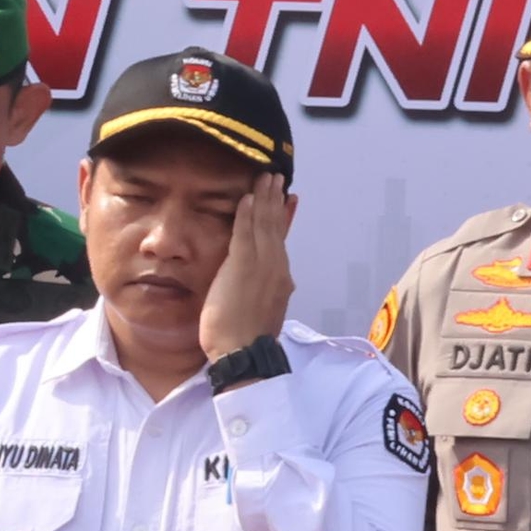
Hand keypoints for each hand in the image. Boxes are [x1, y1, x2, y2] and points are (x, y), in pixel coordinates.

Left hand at [200, 177, 296, 361]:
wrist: (244, 353)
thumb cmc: (247, 338)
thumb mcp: (265, 309)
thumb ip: (269, 290)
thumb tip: (280, 282)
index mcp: (281, 278)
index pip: (282, 240)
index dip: (284, 217)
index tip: (288, 199)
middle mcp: (277, 267)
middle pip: (277, 226)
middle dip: (276, 200)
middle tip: (276, 177)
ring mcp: (262, 266)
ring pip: (264, 225)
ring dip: (264, 199)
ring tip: (265, 178)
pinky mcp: (243, 267)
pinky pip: (245, 233)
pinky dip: (247, 214)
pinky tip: (247, 198)